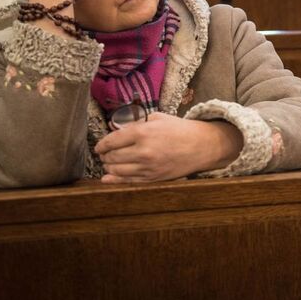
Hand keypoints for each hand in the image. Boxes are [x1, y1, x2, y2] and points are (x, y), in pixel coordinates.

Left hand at [95, 113, 242, 182]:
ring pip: (117, 171)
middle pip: (112, 157)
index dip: (102, 144)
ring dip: (109, 167)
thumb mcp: (157, 118)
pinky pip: (127, 181)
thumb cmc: (179, 129)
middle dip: (104, 156)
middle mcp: (143, 151)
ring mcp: (148, 167)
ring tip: (109, 163)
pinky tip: (108, 177)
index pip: (112, 141)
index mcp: (143, 132)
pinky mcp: (152, 178)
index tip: (99, 146)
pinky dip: (114, 180)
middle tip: (104, 154)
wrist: (201, 146)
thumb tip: (114, 128)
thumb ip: (135, 122)